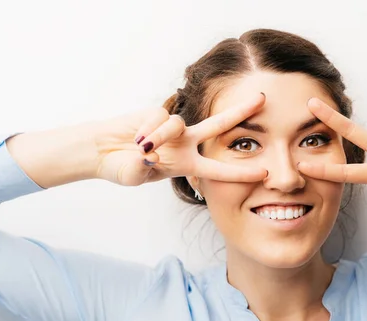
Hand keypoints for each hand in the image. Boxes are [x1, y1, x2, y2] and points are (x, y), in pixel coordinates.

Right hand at [95, 93, 267, 185]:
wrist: (101, 151)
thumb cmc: (121, 168)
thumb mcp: (133, 175)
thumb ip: (141, 168)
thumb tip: (149, 154)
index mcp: (187, 164)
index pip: (219, 170)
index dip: (241, 173)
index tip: (264, 173)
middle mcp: (186, 144)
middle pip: (220, 124)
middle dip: (241, 111)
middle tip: (264, 98)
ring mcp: (173, 127)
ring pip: (178, 124)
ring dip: (160, 136)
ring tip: (140, 147)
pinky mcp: (157, 112)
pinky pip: (159, 117)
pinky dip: (146, 129)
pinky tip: (135, 138)